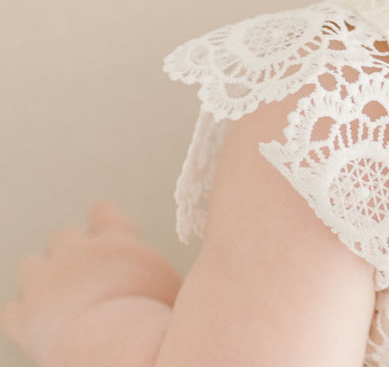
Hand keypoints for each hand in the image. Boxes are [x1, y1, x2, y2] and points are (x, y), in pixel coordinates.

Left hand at [2, 202, 180, 366]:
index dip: (102, 222)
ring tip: (56, 300)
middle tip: (80, 276)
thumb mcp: (176, 281)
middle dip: (69, 253)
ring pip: (31, 266)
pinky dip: (22, 316)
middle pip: (62, 236)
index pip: (102, 213)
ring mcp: (47, 283)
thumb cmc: (157, 319)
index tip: (103, 230)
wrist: (121, 348)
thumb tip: (196, 260)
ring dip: (42, 280)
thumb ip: (164, 267)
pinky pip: (11, 310)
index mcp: (118, 241)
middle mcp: (79, 253)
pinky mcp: (24, 317)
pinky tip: (37, 327)